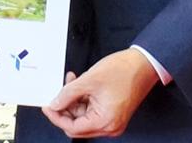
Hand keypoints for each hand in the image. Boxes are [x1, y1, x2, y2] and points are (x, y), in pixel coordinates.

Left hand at [42, 49, 159, 137]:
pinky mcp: (113, 113)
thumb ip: (67, 94)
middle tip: (58, 92)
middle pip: (77, 125)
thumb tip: (54, 104)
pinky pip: (92, 111)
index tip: (47, 106)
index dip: (56, 116)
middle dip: (65, 108)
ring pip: (84, 117)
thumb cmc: (123, 71)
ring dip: (74, 100)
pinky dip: (84, 99)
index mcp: (105, 122)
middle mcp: (110, 126)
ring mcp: (113, 120)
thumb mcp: (89, 80)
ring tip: (72, 81)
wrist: (143, 63)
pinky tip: (80, 84)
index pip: (72, 128)